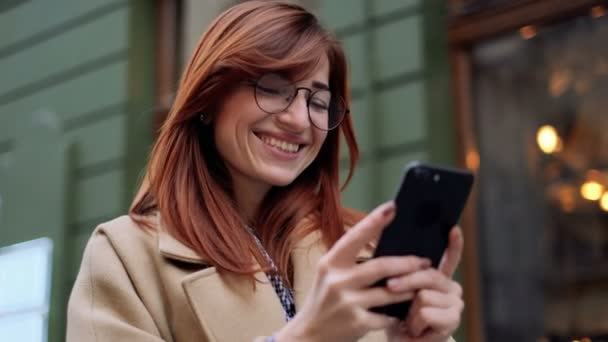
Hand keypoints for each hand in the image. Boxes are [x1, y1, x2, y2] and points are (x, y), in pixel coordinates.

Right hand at [275, 202, 431, 341]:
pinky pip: (388, 316)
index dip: (374, 221)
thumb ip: (349, 258)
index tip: (392, 207)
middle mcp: (338, 281)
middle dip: (408, 263)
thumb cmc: (325, 298)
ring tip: (421, 284)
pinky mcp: (358, 323)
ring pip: (390, 292)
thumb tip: (380, 238)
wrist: (310, 334)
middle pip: (381, 266)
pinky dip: (399, 313)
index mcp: (330, 263)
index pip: (355, 237)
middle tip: (425, 261)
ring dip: (410, 288)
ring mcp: (348, 303)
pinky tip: (407, 311)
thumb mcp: (330, 274)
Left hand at [386, 227, 464, 341]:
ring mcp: (455, 303)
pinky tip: (416, 330)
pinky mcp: (453, 320)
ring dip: (409, 310)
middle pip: (428, 274)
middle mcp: (451, 287)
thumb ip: (402, 273)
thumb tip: (398, 255)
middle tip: (391, 287)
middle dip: (405, 281)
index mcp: (438, 278)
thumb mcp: (396, 292)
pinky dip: (414, 323)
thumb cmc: (398, 317)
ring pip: (424, 295)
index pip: (450, 257)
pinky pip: (426, 312)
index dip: (453, 244)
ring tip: (409, 320)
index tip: (452, 228)